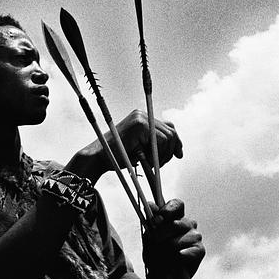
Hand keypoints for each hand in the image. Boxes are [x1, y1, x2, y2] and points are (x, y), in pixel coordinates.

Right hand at [64, 109, 181, 182]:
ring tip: (151, 164)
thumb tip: (177, 148)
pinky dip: (159, 153)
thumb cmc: (118, 156)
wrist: (99, 157)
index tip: (179, 155)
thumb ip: (155, 144)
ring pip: (168, 137)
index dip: (176, 141)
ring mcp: (141, 118)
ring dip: (164, 154)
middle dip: (172, 149)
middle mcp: (142, 114)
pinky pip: (161, 140)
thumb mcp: (140, 149)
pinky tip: (148, 161)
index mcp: (142, 118)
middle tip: (163, 163)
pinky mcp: (140, 124)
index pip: (168, 127)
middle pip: (171, 130)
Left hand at [142, 199, 204, 276]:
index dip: (169, 209)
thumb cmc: (155, 253)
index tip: (158, 218)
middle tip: (155, 241)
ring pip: (181, 239)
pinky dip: (182, 256)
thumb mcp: (148, 237)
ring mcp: (195, 236)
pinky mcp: (200, 250)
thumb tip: (150, 205)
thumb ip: (150, 221)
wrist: (160, 276)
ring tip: (162, 256)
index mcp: (175, 217)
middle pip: (177, 223)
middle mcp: (187, 224)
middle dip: (162, 233)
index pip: (177, 205)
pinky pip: (192, 251)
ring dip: (169, 249)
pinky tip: (178, 258)